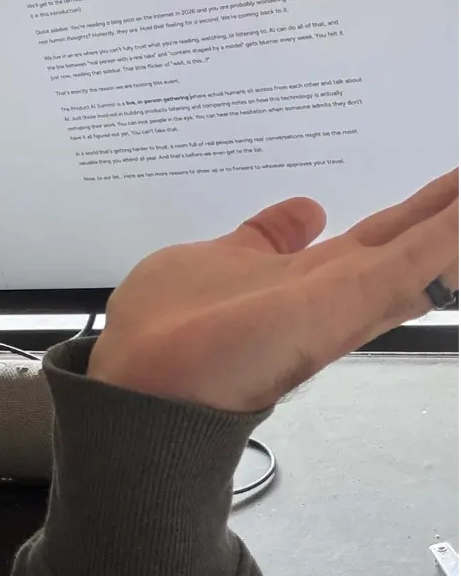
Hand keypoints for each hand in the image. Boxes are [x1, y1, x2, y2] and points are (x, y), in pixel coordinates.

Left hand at [88, 169, 458, 412]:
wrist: (146, 382)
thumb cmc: (167, 328)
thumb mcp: (219, 259)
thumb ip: (266, 237)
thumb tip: (308, 211)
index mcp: (304, 278)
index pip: (375, 241)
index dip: (414, 216)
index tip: (448, 192)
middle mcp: (332, 290)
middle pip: (409, 242)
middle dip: (448, 212)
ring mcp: (344, 297)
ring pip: (424, 251)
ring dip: (454, 221)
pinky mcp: (346, 300)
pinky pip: (414, 261)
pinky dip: (448, 234)